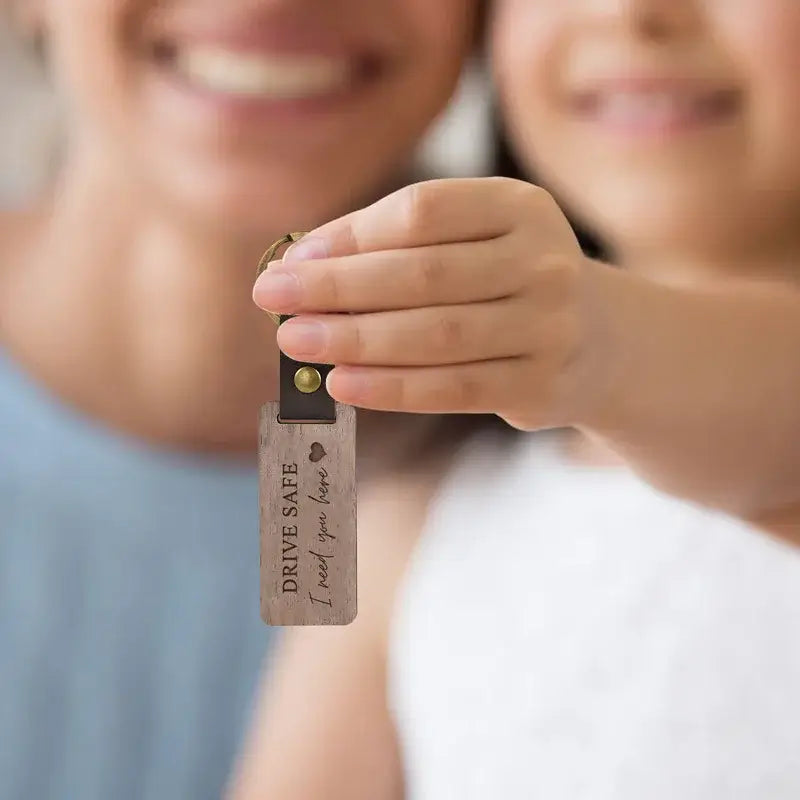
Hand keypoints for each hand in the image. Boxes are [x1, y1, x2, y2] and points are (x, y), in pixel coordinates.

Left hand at [252, 178, 618, 430]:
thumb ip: (395, 242)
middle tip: (273, 300)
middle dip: (338, 289)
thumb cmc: (508, 279)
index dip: (351, 237)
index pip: (423, 213)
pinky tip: (343, 384)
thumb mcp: (473, 240)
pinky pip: (454, 388)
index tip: (291, 261)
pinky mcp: (540, 384)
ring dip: (356, 341)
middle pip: (424, 275)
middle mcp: (542, 261)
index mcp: (519, 207)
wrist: (602, 340)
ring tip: (296, 343)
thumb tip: (303, 261)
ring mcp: (549, 326)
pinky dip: (392, 388)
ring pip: (435, 335)